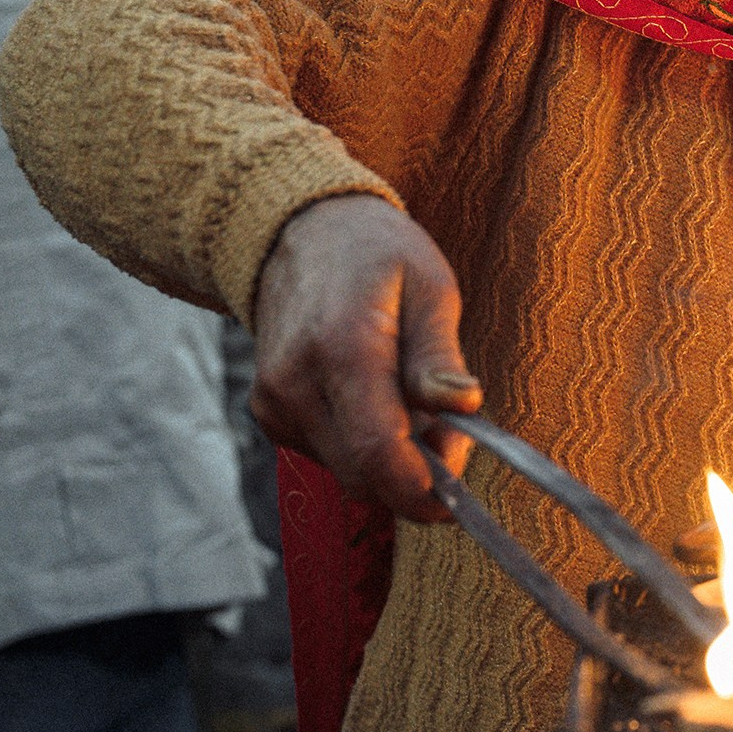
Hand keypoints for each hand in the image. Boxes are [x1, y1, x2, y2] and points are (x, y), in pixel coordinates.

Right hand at [248, 194, 481, 520]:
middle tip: (454, 436)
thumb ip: (440, 356)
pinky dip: (361, 445)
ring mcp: (275, 401)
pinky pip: (327, 454)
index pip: (377, 450)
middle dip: (415, 475)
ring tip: (416, 404)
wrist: (301, 233)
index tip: (457, 498)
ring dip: (390, 460)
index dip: (420, 488)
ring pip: (345, 471)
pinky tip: (377, 400)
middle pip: (362, 473)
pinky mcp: (269, 412)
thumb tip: (463, 406)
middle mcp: (296, 382)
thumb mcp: (430, 288)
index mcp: (342, 347)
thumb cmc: (378, 256)